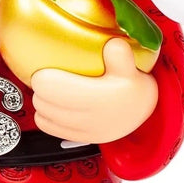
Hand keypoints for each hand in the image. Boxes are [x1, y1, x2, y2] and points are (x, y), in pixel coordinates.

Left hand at [30, 38, 157, 144]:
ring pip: (45, 117)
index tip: (41, 71)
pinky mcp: (81, 138)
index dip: (41, 79)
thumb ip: (121, 56)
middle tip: (42, 78)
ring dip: (41, 104)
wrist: (144, 113)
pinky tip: (50, 108)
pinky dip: (45, 118)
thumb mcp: (131, 68)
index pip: (54, 90)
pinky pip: (51, 129)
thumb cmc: (133, 87)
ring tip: (46, 92)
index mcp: (99, 97)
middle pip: (45, 103)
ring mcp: (85, 130)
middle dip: (39, 91)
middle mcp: (90, 116)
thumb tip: (113, 44)